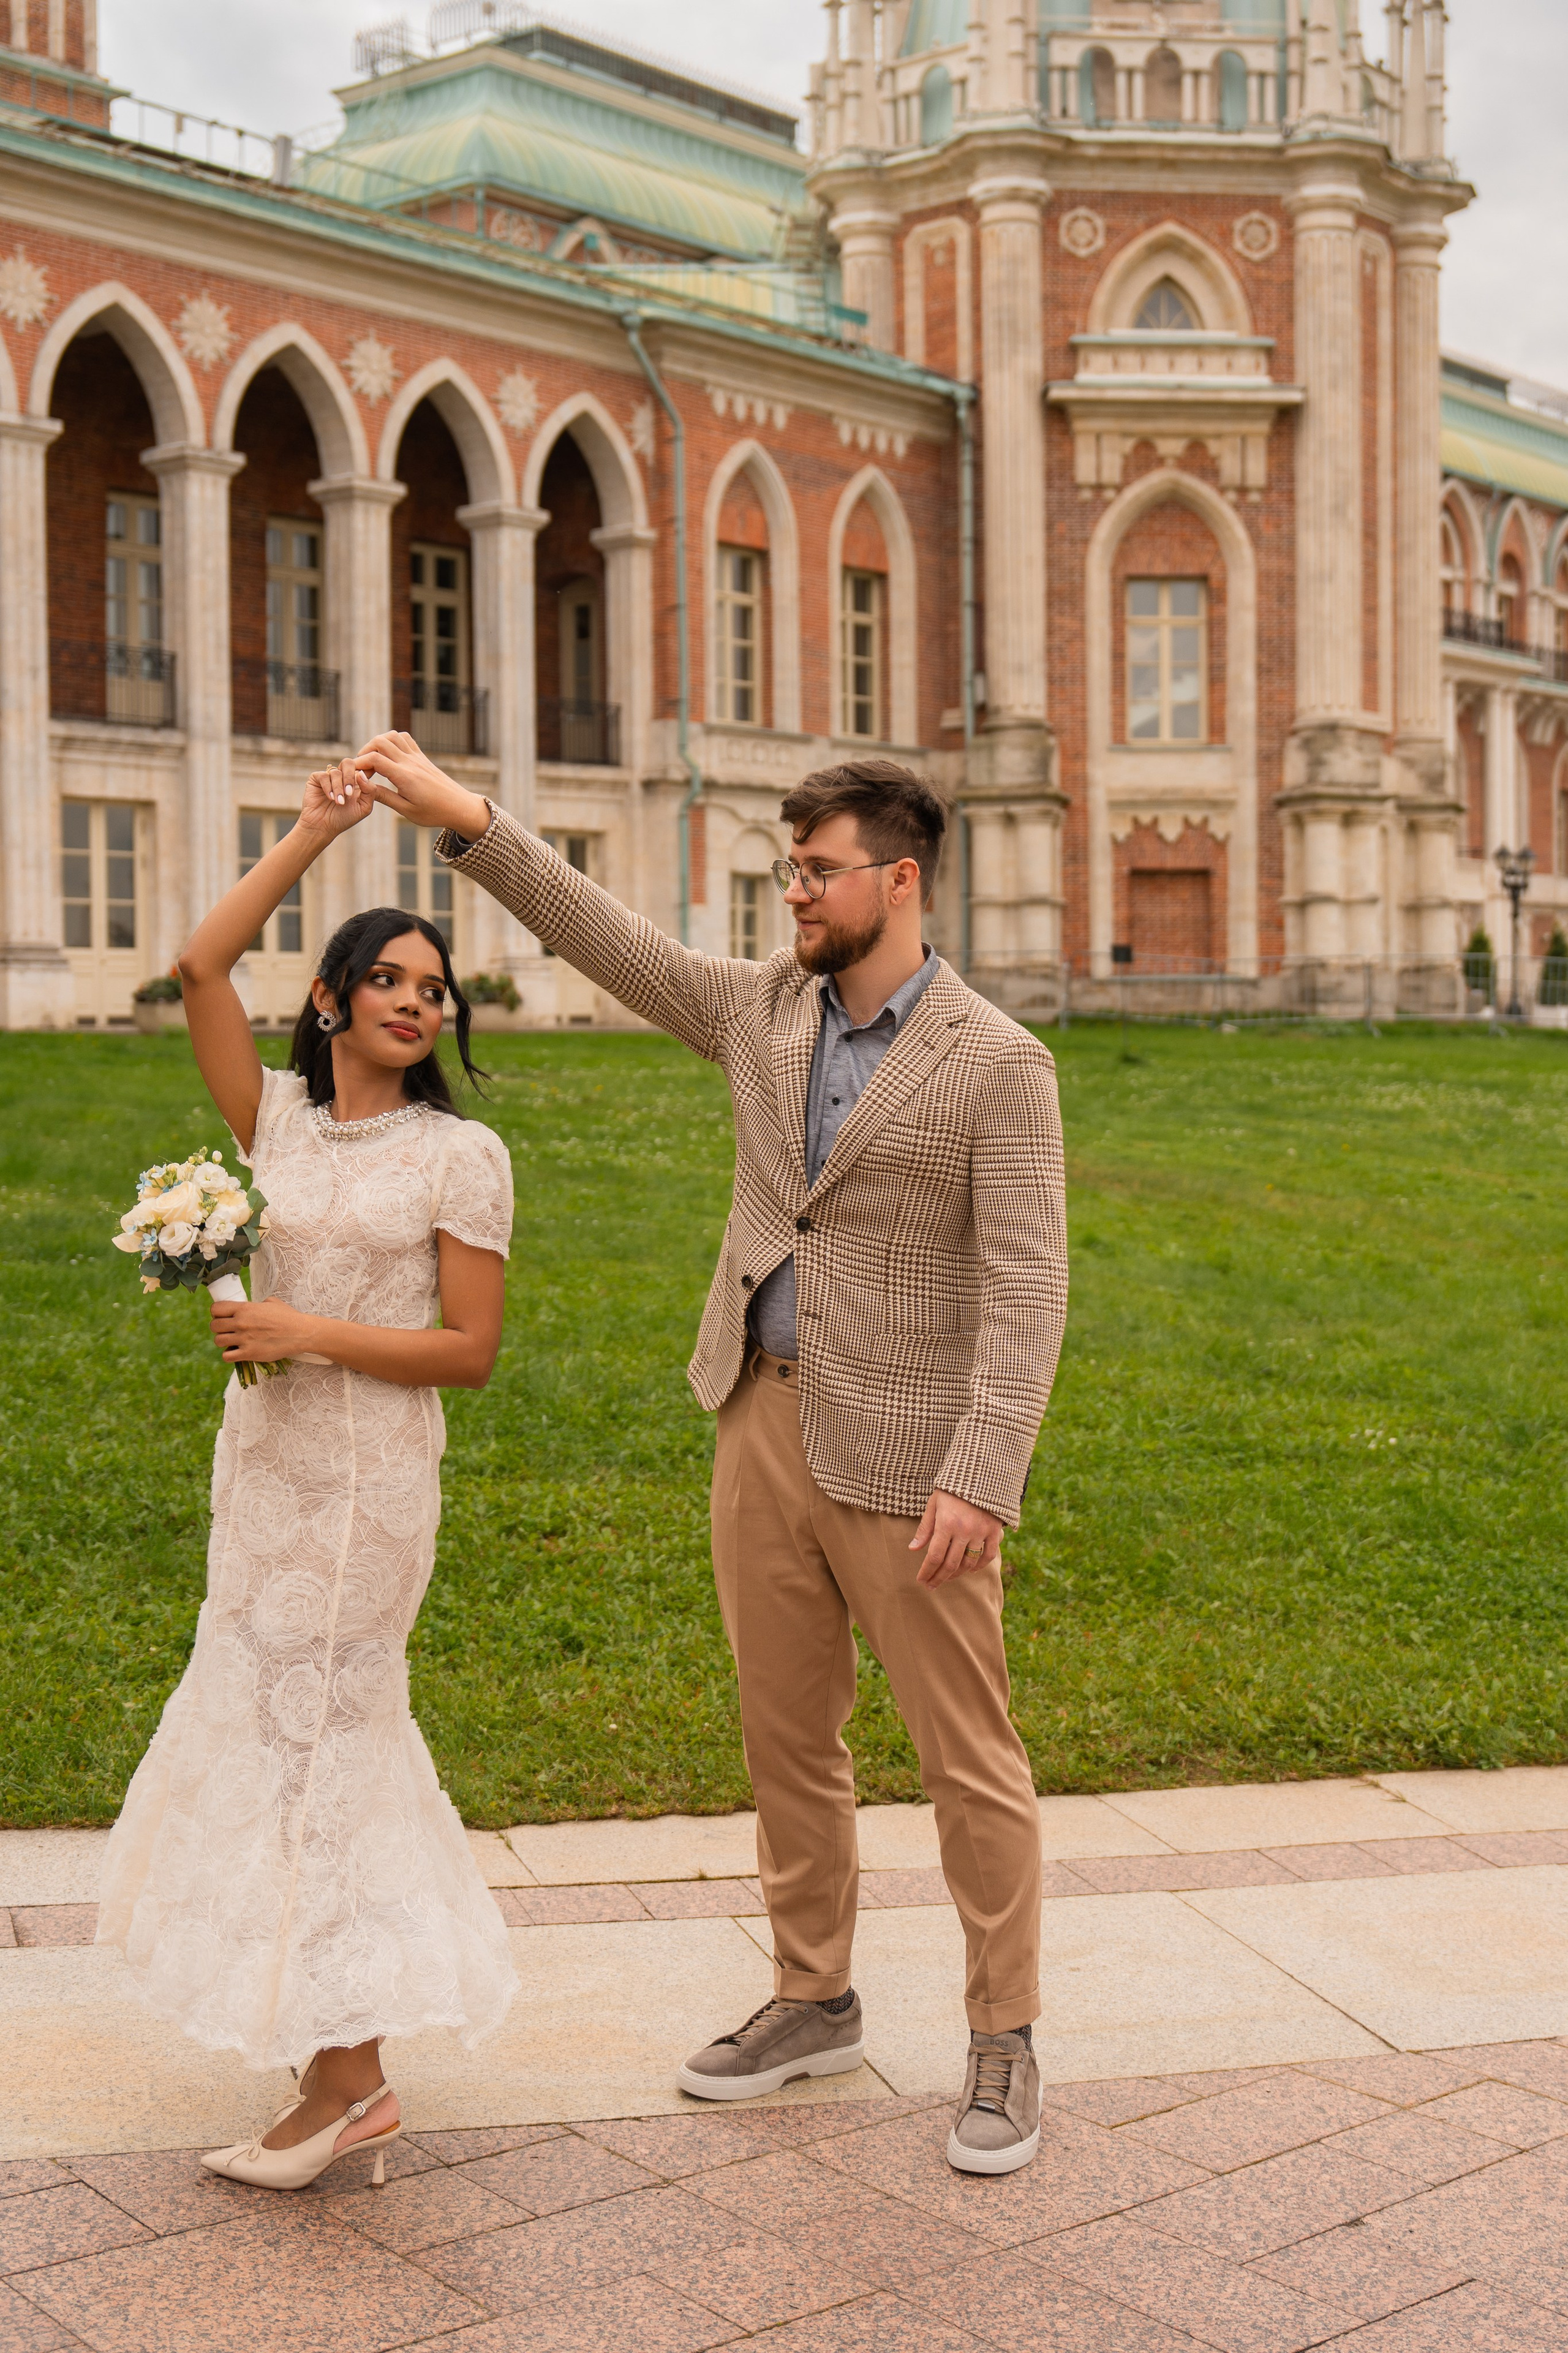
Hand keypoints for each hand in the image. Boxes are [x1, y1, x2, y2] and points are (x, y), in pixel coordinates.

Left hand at [208, 1294, 318, 1365]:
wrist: (300, 1333)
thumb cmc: (288, 1316)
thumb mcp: (271, 1302)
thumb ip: (257, 1304)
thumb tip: (253, 1306)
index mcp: (245, 1308)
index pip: (216, 1308)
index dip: (217, 1313)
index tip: (223, 1317)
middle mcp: (241, 1322)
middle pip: (214, 1326)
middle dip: (219, 1328)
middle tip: (228, 1331)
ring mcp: (244, 1339)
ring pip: (218, 1341)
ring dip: (224, 1342)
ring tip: (233, 1342)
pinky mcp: (249, 1353)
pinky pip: (227, 1357)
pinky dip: (229, 1355)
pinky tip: (237, 1352)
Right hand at [298, 759, 377, 841]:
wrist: (323, 827)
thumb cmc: (344, 818)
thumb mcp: (364, 807)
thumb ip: (370, 791)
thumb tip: (362, 773)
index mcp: (357, 781)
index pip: (364, 766)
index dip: (365, 770)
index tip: (364, 784)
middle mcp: (343, 776)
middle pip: (349, 763)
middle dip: (349, 777)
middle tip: (349, 793)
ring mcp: (330, 776)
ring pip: (336, 772)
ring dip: (338, 788)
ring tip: (339, 803)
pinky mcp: (317, 778)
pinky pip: (324, 775)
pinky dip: (328, 787)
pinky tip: (330, 798)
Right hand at [353, 732, 491, 839]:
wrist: (459, 807)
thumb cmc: (433, 813)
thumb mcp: (405, 810)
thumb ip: (382, 795)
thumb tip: (361, 782)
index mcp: (405, 776)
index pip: (375, 759)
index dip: (359, 763)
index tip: (354, 774)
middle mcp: (410, 762)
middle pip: (380, 742)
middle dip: (365, 751)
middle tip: (363, 768)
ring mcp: (417, 757)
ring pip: (392, 735)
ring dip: (378, 742)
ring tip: (374, 759)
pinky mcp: (422, 757)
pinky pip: (405, 738)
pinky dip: (393, 740)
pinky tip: (389, 754)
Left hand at [910, 1490, 1002, 1587]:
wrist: (980, 1472)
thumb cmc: (952, 1489)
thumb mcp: (934, 1504)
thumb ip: (925, 1528)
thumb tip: (913, 1549)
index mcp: (946, 1523)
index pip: (934, 1556)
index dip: (927, 1571)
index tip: (921, 1580)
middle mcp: (964, 1530)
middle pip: (950, 1564)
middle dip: (938, 1578)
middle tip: (930, 1586)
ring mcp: (981, 1531)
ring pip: (969, 1563)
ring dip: (956, 1574)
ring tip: (947, 1578)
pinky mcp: (994, 1530)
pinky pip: (988, 1555)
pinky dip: (979, 1566)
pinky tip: (969, 1570)